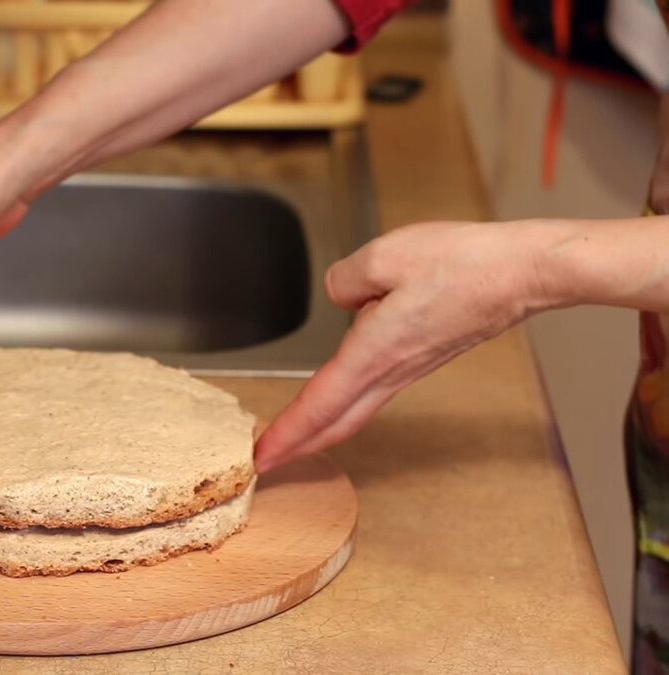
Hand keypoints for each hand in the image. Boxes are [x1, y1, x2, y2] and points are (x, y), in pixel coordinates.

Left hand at [253, 221, 552, 471]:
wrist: (523, 274)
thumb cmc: (464, 264)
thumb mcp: (385, 255)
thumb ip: (346, 280)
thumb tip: (343, 298)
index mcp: (373, 352)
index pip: (318, 404)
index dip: (287, 433)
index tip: (261, 457)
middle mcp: (391, 369)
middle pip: (336, 422)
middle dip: (299, 446)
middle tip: (269, 462)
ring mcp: (410, 367)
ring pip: (355, 409)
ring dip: (322, 427)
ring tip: (296, 433)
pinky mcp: (424, 356)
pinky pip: (374, 388)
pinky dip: (347, 403)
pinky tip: (343, 392)